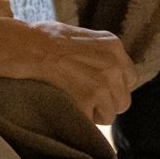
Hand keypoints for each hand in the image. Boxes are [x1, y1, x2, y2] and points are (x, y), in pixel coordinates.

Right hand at [0, 17, 136, 123]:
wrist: (29, 47)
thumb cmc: (46, 38)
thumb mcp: (83, 36)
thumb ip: (99, 52)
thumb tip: (104, 68)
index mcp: (114, 46)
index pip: (130, 78)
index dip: (115, 87)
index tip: (99, 89)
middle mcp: (113, 65)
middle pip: (124, 100)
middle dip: (107, 104)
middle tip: (88, 101)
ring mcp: (102, 83)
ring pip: (111, 114)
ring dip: (95, 114)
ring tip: (77, 105)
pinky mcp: (89, 99)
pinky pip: (93, 122)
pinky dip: (82, 120)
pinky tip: (70, 108)